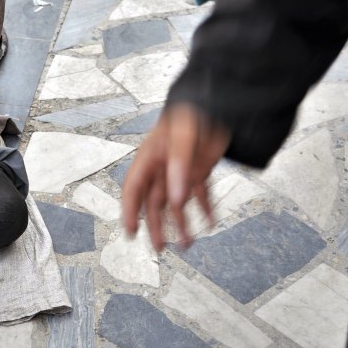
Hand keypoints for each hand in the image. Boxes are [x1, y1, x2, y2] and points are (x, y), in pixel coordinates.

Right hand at [122, 103, 230, 251]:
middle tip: (160, 248)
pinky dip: (206, 210)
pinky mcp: (201, 170)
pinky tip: (210, 223)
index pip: (134, 188)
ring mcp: (182, 170)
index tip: (131, 232)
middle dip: (157, 226)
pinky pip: (201, 195)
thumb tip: (177, 199)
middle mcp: (163, 167)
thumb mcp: (183, 134)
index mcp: (150, 156)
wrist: (217, 99)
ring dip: (182, 223)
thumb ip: (179, 165)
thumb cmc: (192, 110)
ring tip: (188, 243)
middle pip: (155, 203)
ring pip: (177, 203)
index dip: (130, 211)